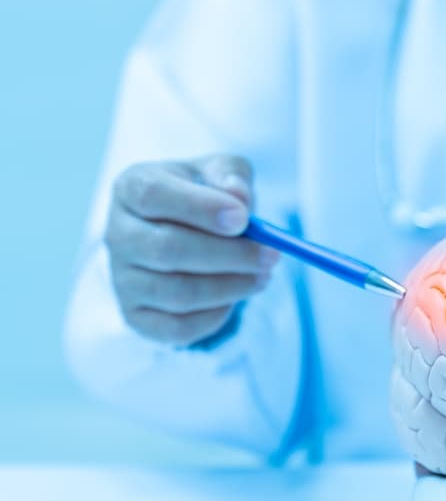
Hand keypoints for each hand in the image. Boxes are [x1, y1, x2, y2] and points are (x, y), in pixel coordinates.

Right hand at [105, 155, 279, 345]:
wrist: (187, 232)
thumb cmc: (206, 196)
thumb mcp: (221, 173)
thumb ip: (231, 176)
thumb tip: (239, 199)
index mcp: (131, 188)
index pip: (153, 195)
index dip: (201, 208)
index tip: (243, 219)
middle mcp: (118, 234)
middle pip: (167, 249)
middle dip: (229, 255)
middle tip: (271, 255)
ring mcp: (122, 279)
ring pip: (178, 293)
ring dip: (231, 286)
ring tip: (263, 274)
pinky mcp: (136, 316)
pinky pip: (179, 327)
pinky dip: (217, 315)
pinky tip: (236, 294)